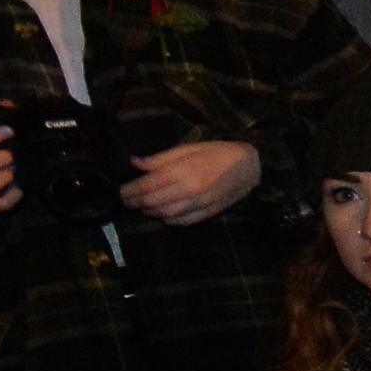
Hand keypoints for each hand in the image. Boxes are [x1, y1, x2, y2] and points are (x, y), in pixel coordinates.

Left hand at [122, 138, 262, 225]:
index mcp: (183, 170)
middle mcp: (189, 190)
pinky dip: (169, 220)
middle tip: (127, 201)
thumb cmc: (217, 153)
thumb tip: (135, 163)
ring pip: (165, 214)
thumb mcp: (188, 148)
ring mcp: (199, 204)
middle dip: (135, 203)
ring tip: (143, 207)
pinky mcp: (208, 213)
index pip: (146, 185)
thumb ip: (161, 158)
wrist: (250, 167)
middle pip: (152, 202)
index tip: (120, 191)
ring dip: (150, 212)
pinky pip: (182, 222)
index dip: (129, 190)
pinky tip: (164, 215)